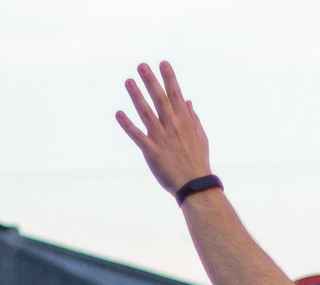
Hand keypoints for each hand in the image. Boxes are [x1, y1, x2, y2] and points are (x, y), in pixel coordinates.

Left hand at [117, 62, 212, 196]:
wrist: (195, 186)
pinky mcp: (152, 152)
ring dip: (137, 97)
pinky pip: (138, 136)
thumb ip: (192, 118)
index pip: (176, 96)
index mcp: (185, 123)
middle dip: (151, 82)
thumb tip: (187, 101)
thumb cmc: (198, 162)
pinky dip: (127, 125)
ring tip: (128, 81)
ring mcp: (162, 139)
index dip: (169, 79)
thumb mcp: (200, 138)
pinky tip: (118, 113)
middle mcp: (173, 128)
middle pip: (160, 101)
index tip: (163, 64)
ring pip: (147, 114)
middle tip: (141, 66)